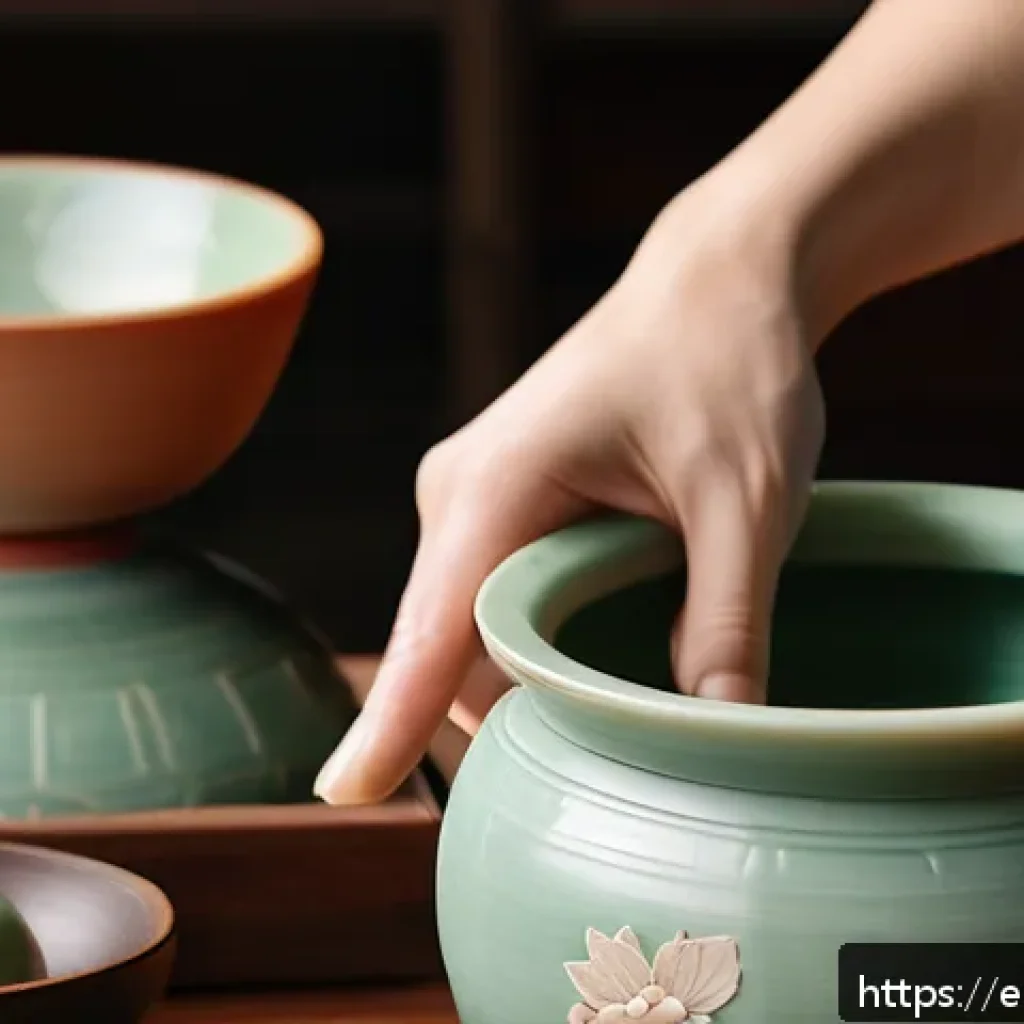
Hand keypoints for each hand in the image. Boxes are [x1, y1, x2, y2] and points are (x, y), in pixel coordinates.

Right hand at [314, 182, 824, 805]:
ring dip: (542, 671)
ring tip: (645, 657)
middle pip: (456, 648)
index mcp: (497, 485)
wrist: (720, 281)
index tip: (345, 793)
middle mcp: (461, 495)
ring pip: (479, 630)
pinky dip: (547, 637)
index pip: (431, 627)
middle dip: (521, 710)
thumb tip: (713, 734)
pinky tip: (620, 629)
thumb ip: (725, 623)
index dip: (389, 717)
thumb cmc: (726, 362)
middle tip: (625, 740)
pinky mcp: (504, 505)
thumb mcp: (746, 501)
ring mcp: (475, 499)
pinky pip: (499, 600)